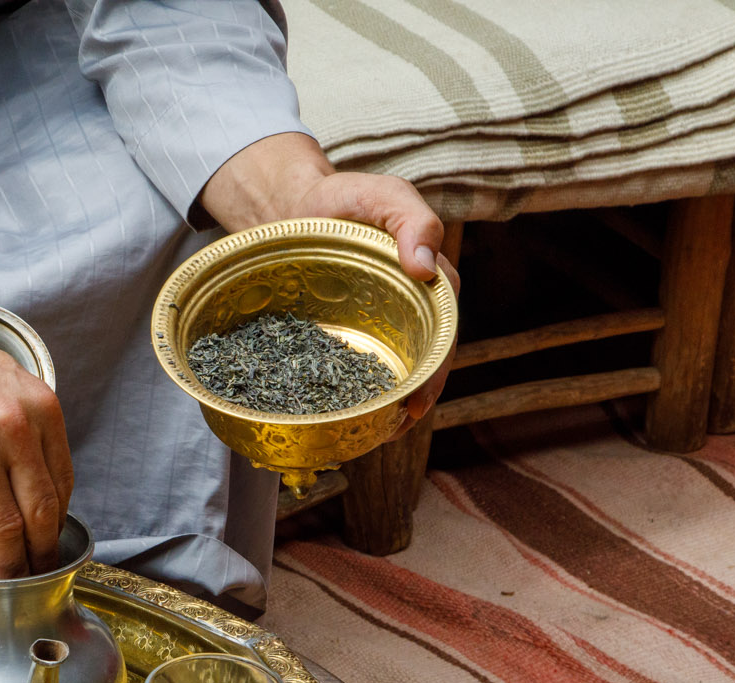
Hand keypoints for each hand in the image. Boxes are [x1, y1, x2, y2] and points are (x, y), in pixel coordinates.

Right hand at [0, 235, 69, 577]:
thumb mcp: (0, 376)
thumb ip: (25, 419)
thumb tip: (35, 467)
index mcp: (40, 406)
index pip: (62, 481)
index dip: (56, 521)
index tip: (48, 538)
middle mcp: (16, 430)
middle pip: (40, 514)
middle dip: (40, 554)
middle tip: (36, 572)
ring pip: (5, 531)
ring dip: (8, 566)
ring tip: (6, 582)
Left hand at [200, 133, 458, 428]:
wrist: (293, 206)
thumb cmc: (346, 199)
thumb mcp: (384, 195)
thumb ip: (412, 220)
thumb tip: (426, 267)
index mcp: (427, 284)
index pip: (442, 330)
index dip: (437, 368)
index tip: (422, 396)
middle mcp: (405, 311)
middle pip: (420, 362)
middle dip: (415, 398)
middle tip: (398, 425)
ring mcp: (373, 326)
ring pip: (388, 372)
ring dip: (387, 406)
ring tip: (375, 435)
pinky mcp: (340, 336)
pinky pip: (349, 369)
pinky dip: (351, 395)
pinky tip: (344, 419)